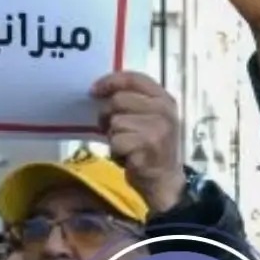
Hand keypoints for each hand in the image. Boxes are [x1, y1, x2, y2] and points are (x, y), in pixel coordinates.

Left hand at [92, 71, 185, 214]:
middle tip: (111, 129)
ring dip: (113, 136)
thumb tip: (100, 92)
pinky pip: (116, 141)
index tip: (94, 91)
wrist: (165, 181)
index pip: (134, 78)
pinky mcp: (147, 146)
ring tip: (125, 145)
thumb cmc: (152, 148)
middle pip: (118, 100)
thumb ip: (133, 101)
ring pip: (115, 122)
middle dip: (107, 115)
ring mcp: (157, 128)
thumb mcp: (151, 119)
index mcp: (164, 99)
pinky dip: (116, 151)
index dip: (110, 81)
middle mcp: (163, 111)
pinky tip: (127, 157)